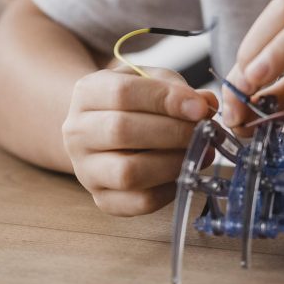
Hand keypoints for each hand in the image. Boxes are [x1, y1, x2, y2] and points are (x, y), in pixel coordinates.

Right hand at [62, 67, 217, 215]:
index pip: (121, 93)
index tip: (199, 107)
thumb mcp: (148, 81)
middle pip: (121, 131)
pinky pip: (138, 202)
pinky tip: (183, 173)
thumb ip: (176, 88)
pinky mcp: (102, 199)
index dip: (165, 100)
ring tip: (199, 153)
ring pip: (127, 172)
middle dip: (172, 132)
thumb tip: (206, 103)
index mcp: (86, 93)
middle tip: (204, 131)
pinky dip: (169, 189)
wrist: (103, 131)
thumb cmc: (132, 103)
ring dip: (172, 163)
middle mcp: (77, 132)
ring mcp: (86, 169)